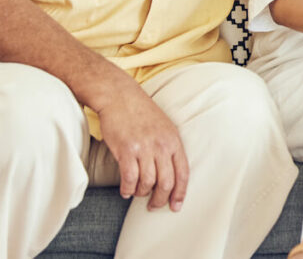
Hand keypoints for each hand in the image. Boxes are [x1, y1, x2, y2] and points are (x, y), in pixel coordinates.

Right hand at [95, 80, 188, 211]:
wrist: (120, 96)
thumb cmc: (141, 112)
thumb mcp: (164, 127)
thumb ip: (169, 147)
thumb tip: (170, 173)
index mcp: (174, 140)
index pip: (183, 173)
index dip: (180, 193)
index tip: (176, 206)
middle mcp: (161, 145)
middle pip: (166, 182)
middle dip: (160, 199)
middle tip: (154, 206)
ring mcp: (144, 148)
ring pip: (147, 183)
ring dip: (142, 193)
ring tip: (137, 193)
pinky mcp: (126, 150)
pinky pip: (129, 178)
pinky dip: (128, 189)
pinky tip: (126, 190)